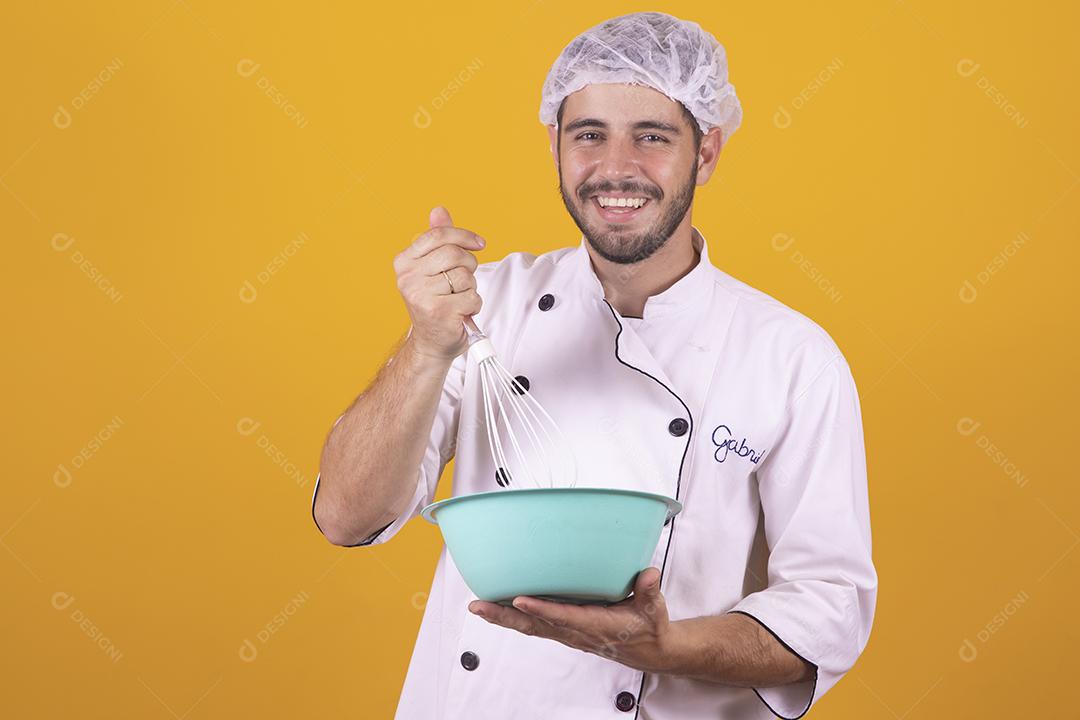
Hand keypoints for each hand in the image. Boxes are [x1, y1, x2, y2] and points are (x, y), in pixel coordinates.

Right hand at [394, 206, 484, 360]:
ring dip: (470, 288)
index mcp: (404, 262)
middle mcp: (408, 277)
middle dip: (468, 265)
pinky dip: (473, 305)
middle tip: (463, 280)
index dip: (464, 236)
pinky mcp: (438, 311)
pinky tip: (460, 312)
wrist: (431, 343)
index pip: (438, 235)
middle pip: (454, 253)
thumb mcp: (433, 268)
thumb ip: (438, 240)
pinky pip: (471, 296)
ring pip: (464, 276)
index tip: (479, 243)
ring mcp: (421, 295)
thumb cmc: (435, 304)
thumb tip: (439, 211)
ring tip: (458, 299)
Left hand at [468, 567, 675, 673]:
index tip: (519, 599)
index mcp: (596, 625)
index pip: (564, 617)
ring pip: (530, 626)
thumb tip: (648, 574)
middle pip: (535, 625)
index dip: (541, 609)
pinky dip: (514, 618)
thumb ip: (649, 591)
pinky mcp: (565, 631)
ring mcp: (568, 633)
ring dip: (503, 617)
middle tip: (480, 606)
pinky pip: (535, 626)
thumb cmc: (648, 626)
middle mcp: (576, 631)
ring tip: (478, 607)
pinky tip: (498, 609)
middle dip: (505, 615)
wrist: (648, 650)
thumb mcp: (653, 608)